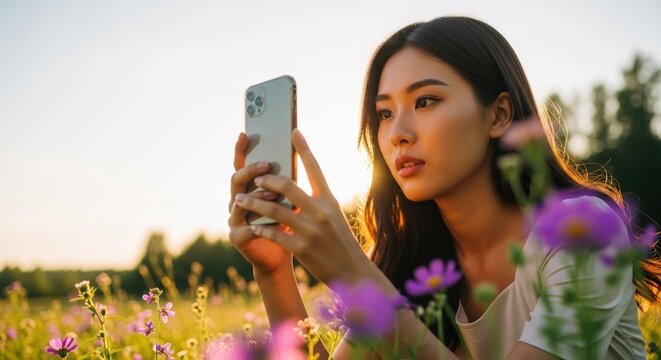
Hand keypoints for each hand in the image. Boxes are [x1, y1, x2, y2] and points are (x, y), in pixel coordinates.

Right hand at [228, 133, 292, 276]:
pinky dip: (256, 225)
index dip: (241, 150)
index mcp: (250, 188)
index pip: (242, 165)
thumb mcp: (292, 199)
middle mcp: (237, 200)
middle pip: (237, 179)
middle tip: (266, 165)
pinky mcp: (237, 237)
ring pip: (239, 202)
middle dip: (251, 171)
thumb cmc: (290, 223)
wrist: (284, 255)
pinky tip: (267, 224)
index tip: (244, 134)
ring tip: (273, 194)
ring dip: (256, 197)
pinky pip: (244, 228)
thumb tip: (300, 153)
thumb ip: (289, 182)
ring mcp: (234, 219)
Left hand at [234, 129, 371, 284]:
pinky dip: (261, 228)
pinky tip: (252, 226)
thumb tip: (293, 189)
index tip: (294, 132)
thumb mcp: (335, 217)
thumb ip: (317, 202)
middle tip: (254, 178)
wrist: (353, 272)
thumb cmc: (341, 242)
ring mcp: (311, 230)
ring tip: (239, 199)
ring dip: (253, 202)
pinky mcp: (302, 248)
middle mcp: (321, 211)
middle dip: (266, 180)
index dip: (304, 148)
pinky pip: (274, 233)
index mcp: (330, 200)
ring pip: (274, 209)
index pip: (315, 168)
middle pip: (287, 186)